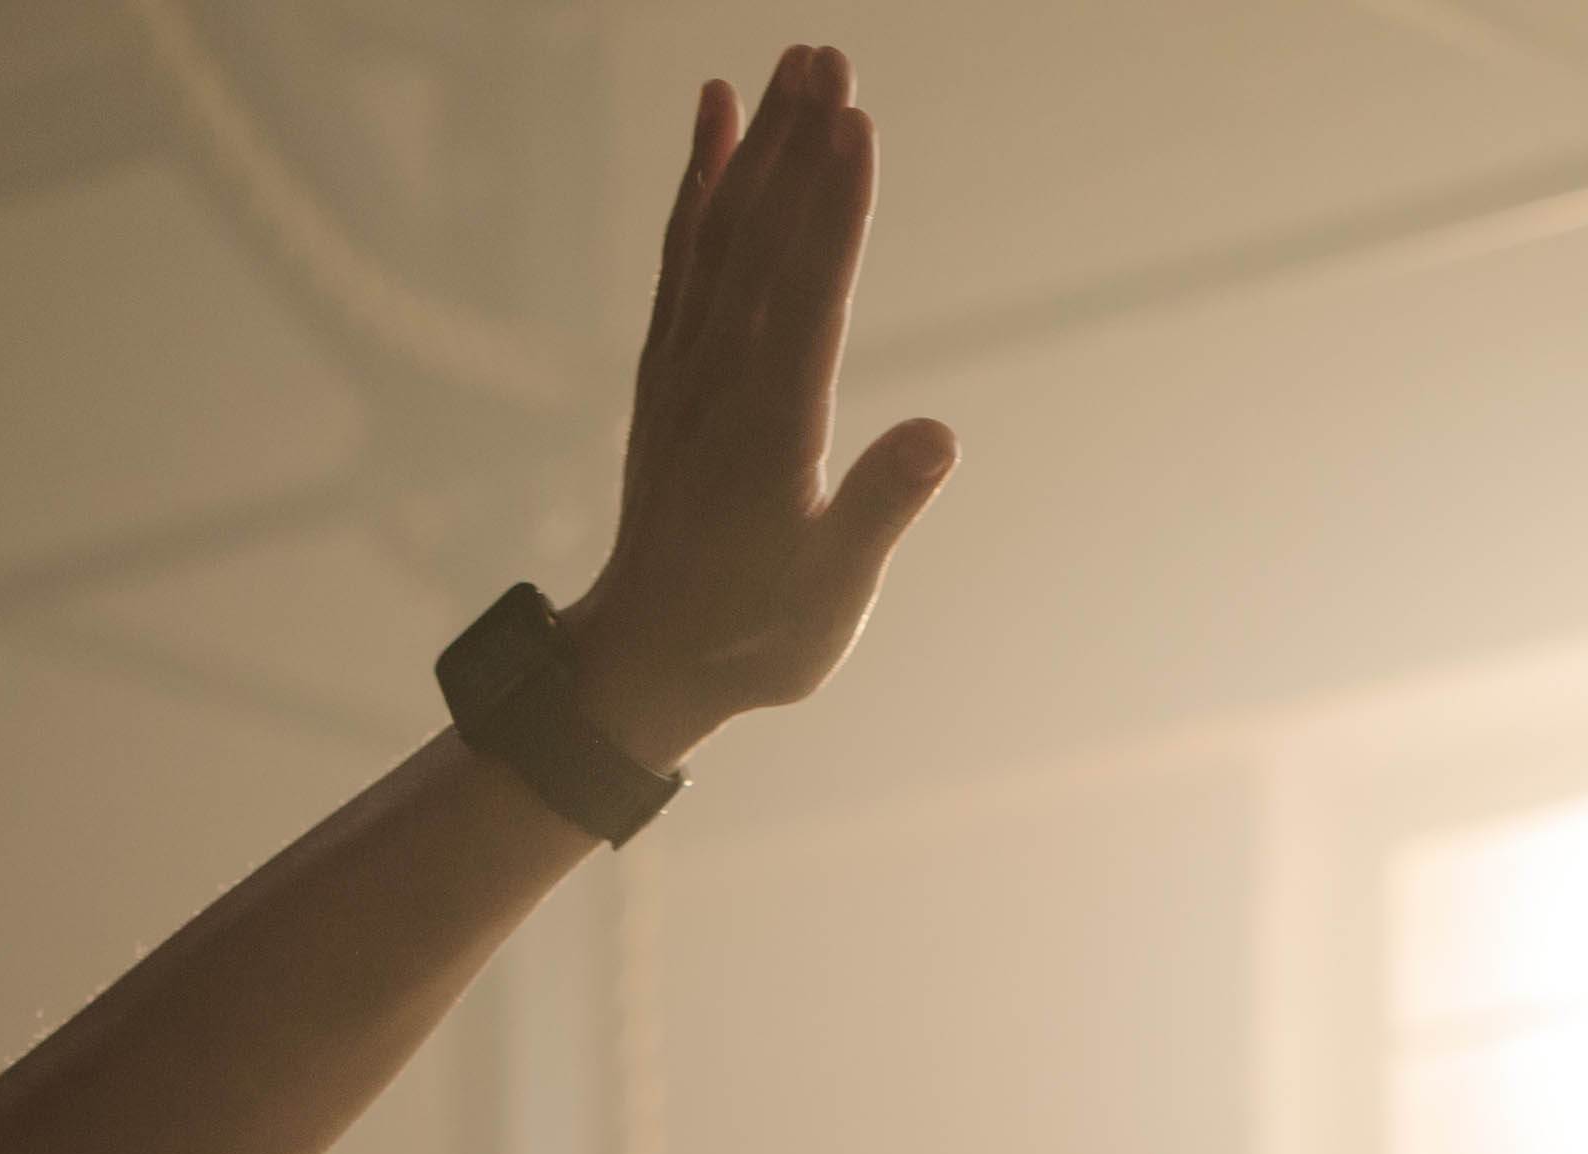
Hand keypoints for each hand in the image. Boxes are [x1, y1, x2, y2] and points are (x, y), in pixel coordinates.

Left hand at [554, 47, 963, 769]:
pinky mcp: (668, 363)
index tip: (855, 126)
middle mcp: (719, 383)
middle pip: (761, 242)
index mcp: (771, 433)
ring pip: (720, 232)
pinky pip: (682, 253)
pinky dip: (697, 180)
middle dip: (796, 146)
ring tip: (794, 61)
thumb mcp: (833, 595)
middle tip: (830, 56)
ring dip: (757, 143)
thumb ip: (883, 509)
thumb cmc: (758, 636)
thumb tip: (940, 436)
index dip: (834, 210)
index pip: (806, 299)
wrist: (646, 659)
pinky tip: (717, 115)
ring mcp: (685, 367)